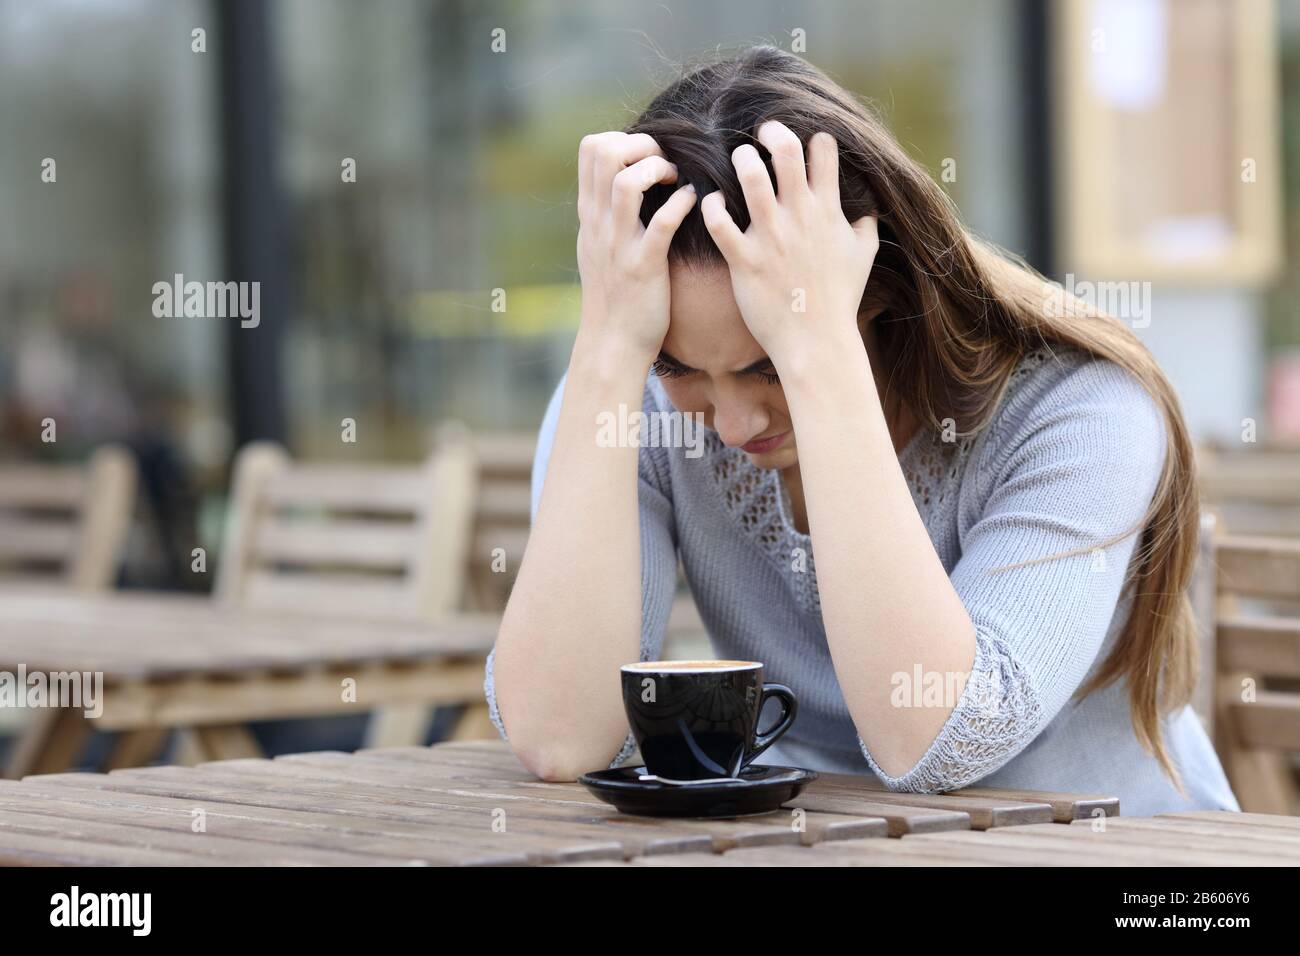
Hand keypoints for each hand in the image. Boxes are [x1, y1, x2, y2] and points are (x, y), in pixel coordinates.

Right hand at [575, 131, 696, 361]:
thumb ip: (606, 212)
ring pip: (626, 183)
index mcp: (590, 215)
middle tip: (664, 163)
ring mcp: (619, 244)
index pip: (591, 149)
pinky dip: (681, 204)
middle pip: (605, 153)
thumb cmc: (615, 293)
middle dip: (642, 145)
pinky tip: (693, 203)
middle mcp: (599, 224)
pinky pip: (662, 223)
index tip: (648, 155)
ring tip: (674, 180)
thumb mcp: (598, 245)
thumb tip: (621, 179)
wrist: (613, 342)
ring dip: (657, 169)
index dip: (625, 138)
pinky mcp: (643, 266)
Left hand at [700, 122, 877, 365]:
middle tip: (761, 134)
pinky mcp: (745, 260)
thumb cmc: (839, 299)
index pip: (823, 150)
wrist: (816, 340)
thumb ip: (865, 226)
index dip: (812, 139)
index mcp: (828, 211)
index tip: (802, 146)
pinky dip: (711, 205)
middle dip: (771, 132)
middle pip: (785, 150)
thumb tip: (867, 209)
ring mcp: (771, 237)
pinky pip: (719, 222)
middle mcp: (799, 217)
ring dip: (741, 159)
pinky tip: (712, 203)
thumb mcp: (864, 256)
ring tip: (739, 160)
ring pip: (751, 175)